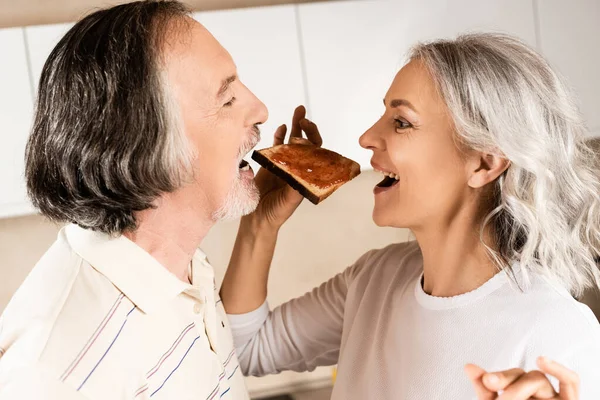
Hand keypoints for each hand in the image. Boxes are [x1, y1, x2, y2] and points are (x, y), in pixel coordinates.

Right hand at [249, 105, 322, 229]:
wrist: (259, 218)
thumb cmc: (277, 212)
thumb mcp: (288, 201)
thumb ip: (294, 187)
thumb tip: (300, 173)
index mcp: (307, 175)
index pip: (315, 153)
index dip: (312, 142)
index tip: (305, 135)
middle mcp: (298, 167)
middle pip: (306, 143)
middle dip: (306, 128)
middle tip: (303, 115)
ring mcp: (285, 163)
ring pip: (293, 141)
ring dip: (296, 126)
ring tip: (299, 110)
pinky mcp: (271, 163)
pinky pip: (277, 146)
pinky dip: (280, 136)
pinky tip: (283, 127)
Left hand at [465, 357, 578, 398]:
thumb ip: (484, 390)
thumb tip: (469, 366)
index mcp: (521, 395)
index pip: (512, 376)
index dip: (499, 376)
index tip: (486, 381)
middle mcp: (539, 396)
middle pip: (524, 375)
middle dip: (506, 381)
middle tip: (495, 393)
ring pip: (539, 380)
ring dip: (520, 385)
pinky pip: (571, 382)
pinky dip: (558, 369)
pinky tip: (542, 361)